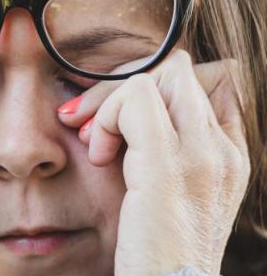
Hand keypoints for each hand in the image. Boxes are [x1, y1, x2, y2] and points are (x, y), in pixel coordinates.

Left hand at [57, 49, 250, 274]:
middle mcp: (223, 150)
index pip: (212, 78)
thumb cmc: (154, 249)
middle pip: (180, 70)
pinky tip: (98, 155)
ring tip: (96, 143)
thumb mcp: (164, 189)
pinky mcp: (168, 167)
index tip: (124, 117)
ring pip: (157, 77)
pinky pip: (137, 98)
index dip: (160, 84)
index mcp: (229, 154)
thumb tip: (121, 110)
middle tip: (90, 123)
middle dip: (125, 85)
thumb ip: (158, 148)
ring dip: (112, 101)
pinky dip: (107, 116)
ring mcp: (201, 156)